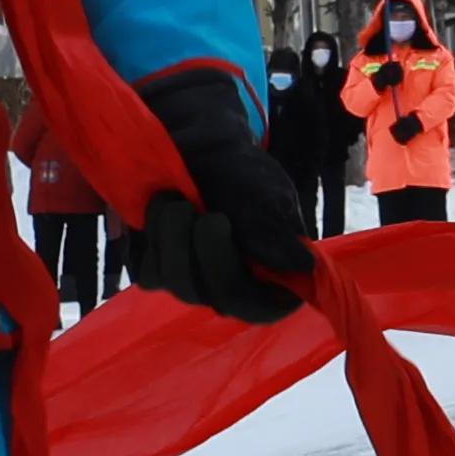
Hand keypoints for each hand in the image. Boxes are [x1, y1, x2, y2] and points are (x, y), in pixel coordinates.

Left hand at [121, 65, 320, 324]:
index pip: (261, 307)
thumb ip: (276, 230)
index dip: (241, 278)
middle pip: (217, 298)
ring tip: (176, 200)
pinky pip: (149, 274)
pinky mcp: (161, 272)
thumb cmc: (241, 172)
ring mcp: (196, 284)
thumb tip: (304, 268)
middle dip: (204, 249)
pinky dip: (152, 239)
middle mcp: (235, 291)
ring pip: (179, 285)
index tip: (218, 221)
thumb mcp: (264, 192)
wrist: (198, 148)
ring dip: (173, 237)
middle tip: (196, 208)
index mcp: (273, 279)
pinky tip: (162, 208)